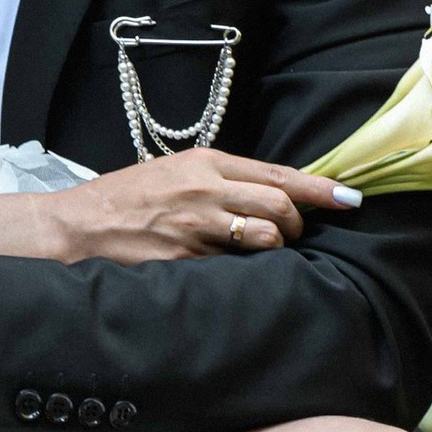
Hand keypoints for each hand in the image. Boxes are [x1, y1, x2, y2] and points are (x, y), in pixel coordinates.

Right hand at [42, 148, 361, 265]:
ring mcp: (197, 226)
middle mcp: (206, 189)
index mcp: (207, 161)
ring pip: (265, 238)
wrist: (79, 225)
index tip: (351, 199)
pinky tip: (234, 270)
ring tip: (263, 252)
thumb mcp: (177, 173)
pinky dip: (244, 269)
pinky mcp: (186, 259)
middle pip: (281, 207)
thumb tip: (271, 195)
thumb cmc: (128, 199)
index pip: (279, 175)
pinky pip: (234, 266)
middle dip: (300, 226)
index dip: (321, 189)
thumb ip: (222, 180)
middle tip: (295, 236)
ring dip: (276, 249)